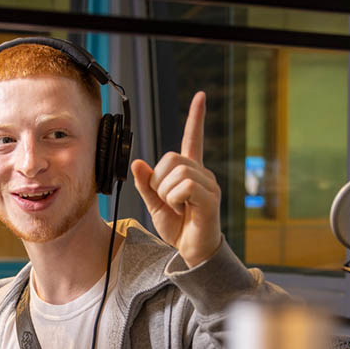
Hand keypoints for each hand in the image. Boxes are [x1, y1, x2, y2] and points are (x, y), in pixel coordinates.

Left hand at [130, 91, 221, 268]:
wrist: (191, 252)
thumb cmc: (178, 228)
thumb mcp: (155, 204)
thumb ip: (146, 184)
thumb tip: (138, 162)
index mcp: (190, 172)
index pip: (192, 139)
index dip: (195, 118)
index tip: (200, 96)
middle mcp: (203, 174)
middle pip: (171, 158)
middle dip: (159, 180)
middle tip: (167, 200)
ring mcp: (209, 185)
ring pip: (177, 172)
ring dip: (167, 192)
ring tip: (176, 208)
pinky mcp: (211, 199)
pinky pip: (185, 186)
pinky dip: (175, 199)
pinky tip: (184, 210)